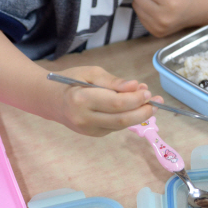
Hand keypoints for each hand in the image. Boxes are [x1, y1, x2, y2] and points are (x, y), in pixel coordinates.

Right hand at [48, 66, 162, 136]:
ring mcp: (88, 130)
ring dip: (140, 116)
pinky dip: (128, 118)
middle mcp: (84, 118)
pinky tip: (135, 109)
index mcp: (82, 99)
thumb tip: (136, 87)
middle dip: (144, 111)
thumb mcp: (91, 73)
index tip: (148, 91)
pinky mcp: (93, 134)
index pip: (117, 103)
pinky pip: (115, 127)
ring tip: (151, 104)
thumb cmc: (71, 80)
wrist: (49, 100)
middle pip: (122, 119)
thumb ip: (114, 82)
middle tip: (158, 102)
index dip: (136, 99)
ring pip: (121, 125)